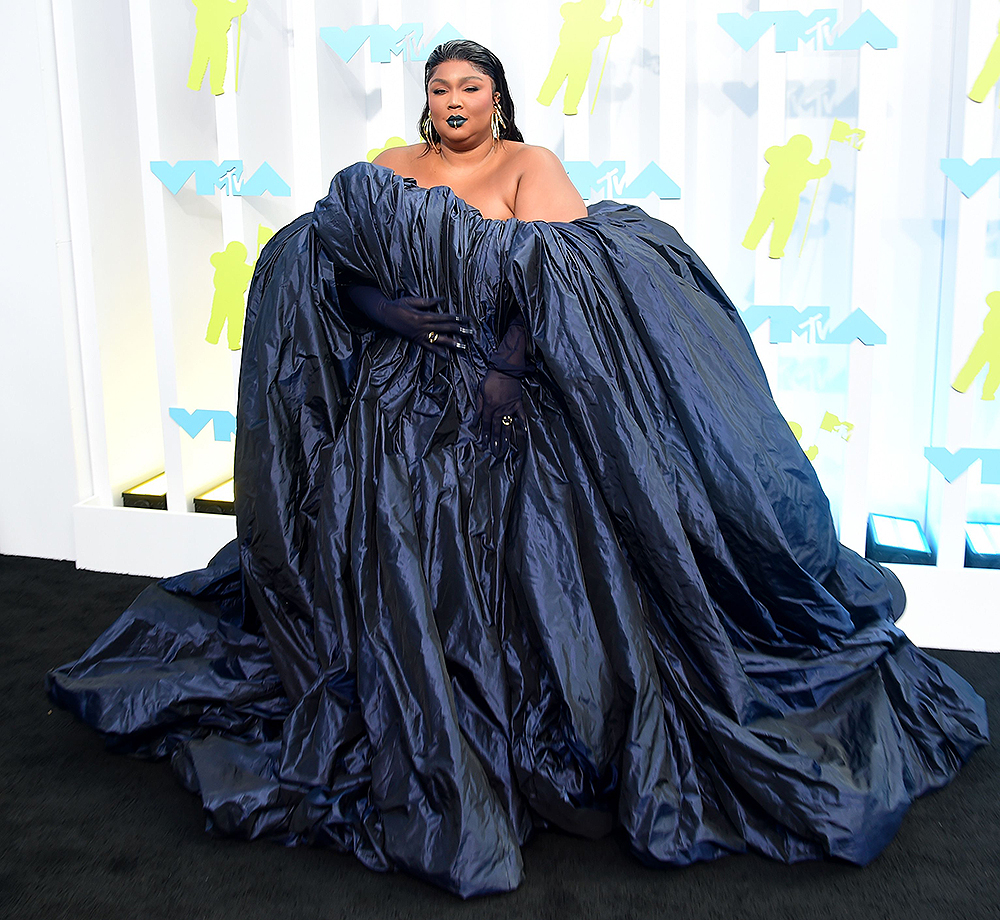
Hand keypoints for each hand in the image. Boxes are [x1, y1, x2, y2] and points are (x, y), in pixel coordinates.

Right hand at [347, 284, 472, 356]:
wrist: (384, 315)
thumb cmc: (398, 305)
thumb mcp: (412, 300)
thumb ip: (427, 301)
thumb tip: (441, 299)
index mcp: (423, 316)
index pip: (443, 317)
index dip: (455, 318)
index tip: (466, 319)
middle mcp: (423, 327)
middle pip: (445, 329)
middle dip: (459, 330)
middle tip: (470, 333)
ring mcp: (420, 335)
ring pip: (439, 340)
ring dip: (452, 343)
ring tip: (463, 346)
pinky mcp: (416, 341)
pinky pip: (429, 348)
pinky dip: (438, 352)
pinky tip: (447, 356)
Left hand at [475, 369, 523, 456]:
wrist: (505, 370)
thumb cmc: (490, 380)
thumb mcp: (480, 392)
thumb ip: (478, 408)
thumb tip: (475, 421)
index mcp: (489, 408)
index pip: (486, 425)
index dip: (485, 435)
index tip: (485, 444)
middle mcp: (500, 411)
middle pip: (497, 428)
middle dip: (495, 441)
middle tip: (495, 451)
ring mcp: (510, 408)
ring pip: (507, 425)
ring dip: (506, 437)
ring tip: (506, 447)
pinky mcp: (518, 404)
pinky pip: (521, 416)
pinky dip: (523, 424)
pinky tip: (524, 433)